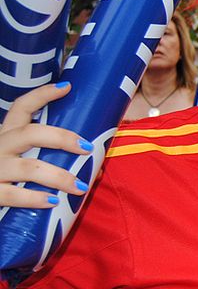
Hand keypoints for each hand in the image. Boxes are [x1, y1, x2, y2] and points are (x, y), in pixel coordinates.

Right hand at [0, 83, 92, 207]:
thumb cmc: (6, 176)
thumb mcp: (19, 158)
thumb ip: (50, 159)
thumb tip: (98, 171)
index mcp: (7, 135)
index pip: (21, 107)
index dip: (42, 95)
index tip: (66, 87)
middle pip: (31, 133)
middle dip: (62, 138)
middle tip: (87, 148)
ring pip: (29, 168)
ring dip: (59, 177)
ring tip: (80, 186)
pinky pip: (14, 195)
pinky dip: (35, 198)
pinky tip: (52, 201)